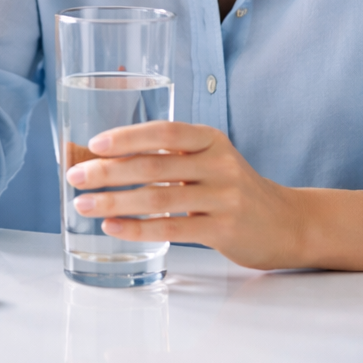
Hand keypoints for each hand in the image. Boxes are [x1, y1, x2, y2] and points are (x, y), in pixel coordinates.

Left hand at [64, 121, 304, 270]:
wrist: (287, 223)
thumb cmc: (234, 190)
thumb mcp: (211, 161)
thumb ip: (172, 157)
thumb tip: (107, 160)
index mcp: (211, 140)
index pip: (165, 132)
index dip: (128, 136)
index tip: (94, 144)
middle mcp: (219, 164)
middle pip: (154, 166)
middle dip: (108, 172)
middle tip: (75, 177)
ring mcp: (224, 198)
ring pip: (158, 198)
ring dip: (114, 202)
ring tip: (83, 205)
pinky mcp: (224, 230)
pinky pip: (172, 228)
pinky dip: (137, 228)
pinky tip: (113, 228)